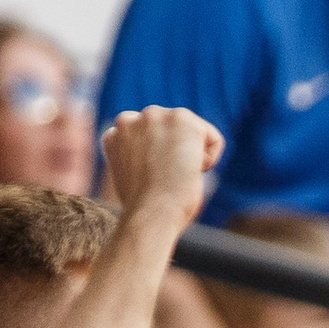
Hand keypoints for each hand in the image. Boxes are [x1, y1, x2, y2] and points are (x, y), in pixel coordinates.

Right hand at [101, 106, 222, 216]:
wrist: (150, 212)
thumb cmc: (145, 209)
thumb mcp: (132, 179)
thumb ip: (139, 158)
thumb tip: (158, 159)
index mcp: (115, 135)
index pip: (150, 141)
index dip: (160, 165)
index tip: (153, 182)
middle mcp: (130, 119)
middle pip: (173, 134)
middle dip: (175, 156)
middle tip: (165, 179)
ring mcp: (155, 115)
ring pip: (192, 135)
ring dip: (190, 157)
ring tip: (176, 175)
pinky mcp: (182, 118)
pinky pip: (213, 140)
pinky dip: (210, 160)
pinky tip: (191, 172)